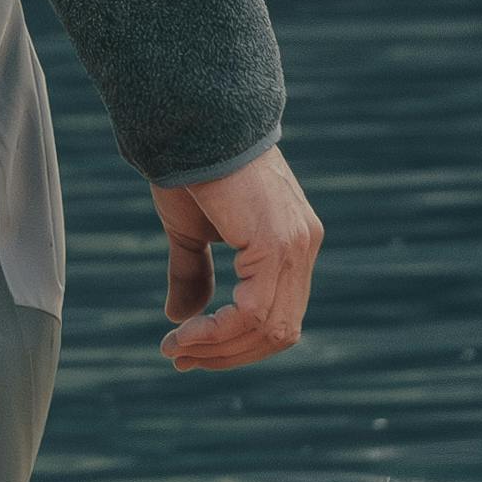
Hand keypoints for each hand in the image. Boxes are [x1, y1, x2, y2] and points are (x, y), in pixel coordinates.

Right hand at [153, 142, 323, 369]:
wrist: (192, 124)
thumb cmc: (192, 168)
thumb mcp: (194, 233)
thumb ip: (195, 274)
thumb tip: (180, 318)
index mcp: (292, 243)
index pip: (278, 316)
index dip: (236, 343)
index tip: (188, 350)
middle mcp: (304, 246)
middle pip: (278, 331)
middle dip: (227, 353)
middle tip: (179, 357)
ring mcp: (296, 245)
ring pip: (267, 328)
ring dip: (218, 348)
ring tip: (177, 349)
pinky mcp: (278, 244)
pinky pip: (254, 312)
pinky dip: (219, 333)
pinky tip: (187, 334)